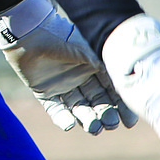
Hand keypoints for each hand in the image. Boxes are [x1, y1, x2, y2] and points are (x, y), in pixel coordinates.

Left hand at [0, 0, 136, 133]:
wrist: (30, 30)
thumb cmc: (61, 36)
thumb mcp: (87, 51)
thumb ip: (103, 67)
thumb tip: (121, 84)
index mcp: (92, 66)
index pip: (110, 90)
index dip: (120, 106)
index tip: (129, 121)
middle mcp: (79, 78)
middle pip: (96, 102)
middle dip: (105, 114)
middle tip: (111, 124)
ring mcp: (62, 85)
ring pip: (78, 108)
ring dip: (87, 119)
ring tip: (94, 128)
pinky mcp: (44, 91)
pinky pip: (55, 109)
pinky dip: (62, 118)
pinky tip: (69, 125)